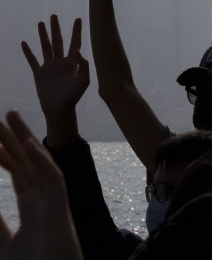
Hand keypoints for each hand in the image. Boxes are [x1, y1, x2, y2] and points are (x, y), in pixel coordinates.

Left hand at [0, 111, 81, 259]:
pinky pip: (52, 178)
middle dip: (15, 138)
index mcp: (33, 209)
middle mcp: (44, 200)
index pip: (18, 174)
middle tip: (3, 116)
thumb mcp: (2, 243)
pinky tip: (28, 143)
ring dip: (24, 139)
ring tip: (10, 117)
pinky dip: (41, 160)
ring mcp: (53, 202)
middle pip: (28, 162)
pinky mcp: (59, 209)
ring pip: (37, 164)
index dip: (6, 156)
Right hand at [21, 16, 89, 116]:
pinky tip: (24, 43)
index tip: (78, 18)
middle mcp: (61, 61)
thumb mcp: (84, 80)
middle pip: (58, 41)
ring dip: (43, 35)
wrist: (59, 108)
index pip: (75, 42)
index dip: (76, 31)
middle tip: (54, 15)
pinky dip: (28, 52)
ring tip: (40, 23)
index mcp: (73, 62)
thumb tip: (78, 50)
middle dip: (56, 28)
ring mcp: (49, 66)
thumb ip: (84, 65)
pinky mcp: (39, 73)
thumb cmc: (74, 96)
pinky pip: (32, 60)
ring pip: (45, 47)